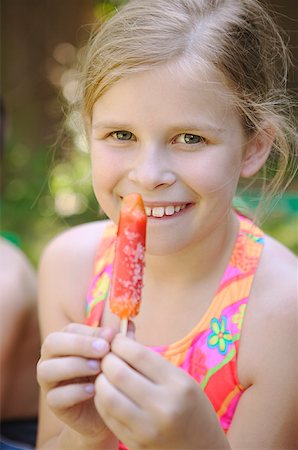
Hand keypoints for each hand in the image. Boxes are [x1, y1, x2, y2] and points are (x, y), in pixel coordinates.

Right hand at [37, 323, 116, 439]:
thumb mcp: (117, 355)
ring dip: (74, 366)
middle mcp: (51, 358)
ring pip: (47, 369)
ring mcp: (48, 381)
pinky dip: (74, 392)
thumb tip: (128, 323)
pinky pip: (55, 396)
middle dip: (79, 344)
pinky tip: (93, 390)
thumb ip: (121, 340)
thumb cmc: (110, 373)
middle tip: (103, 349)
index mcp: (66, 341)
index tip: (111, 336)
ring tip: (99, 369)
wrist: (109, 408)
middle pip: (52, 343)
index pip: (70, 329)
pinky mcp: (53, 404)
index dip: (90, 331)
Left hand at [94, 335, 227, 448]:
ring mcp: (147, 428)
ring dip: (101, 380)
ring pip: (107, 395)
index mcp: (178, 384)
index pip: (137, 353)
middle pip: (118, 372)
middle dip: (107, 360)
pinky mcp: (135, 443)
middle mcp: (163, 407)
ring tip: (106, 375)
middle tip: (107, 356)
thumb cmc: (191, 407)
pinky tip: (108, 393)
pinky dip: (102, 399)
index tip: (116, 340)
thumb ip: (151, 361)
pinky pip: (107, 415)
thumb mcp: (181, 380)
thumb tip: (120, 336)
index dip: (119, 342)